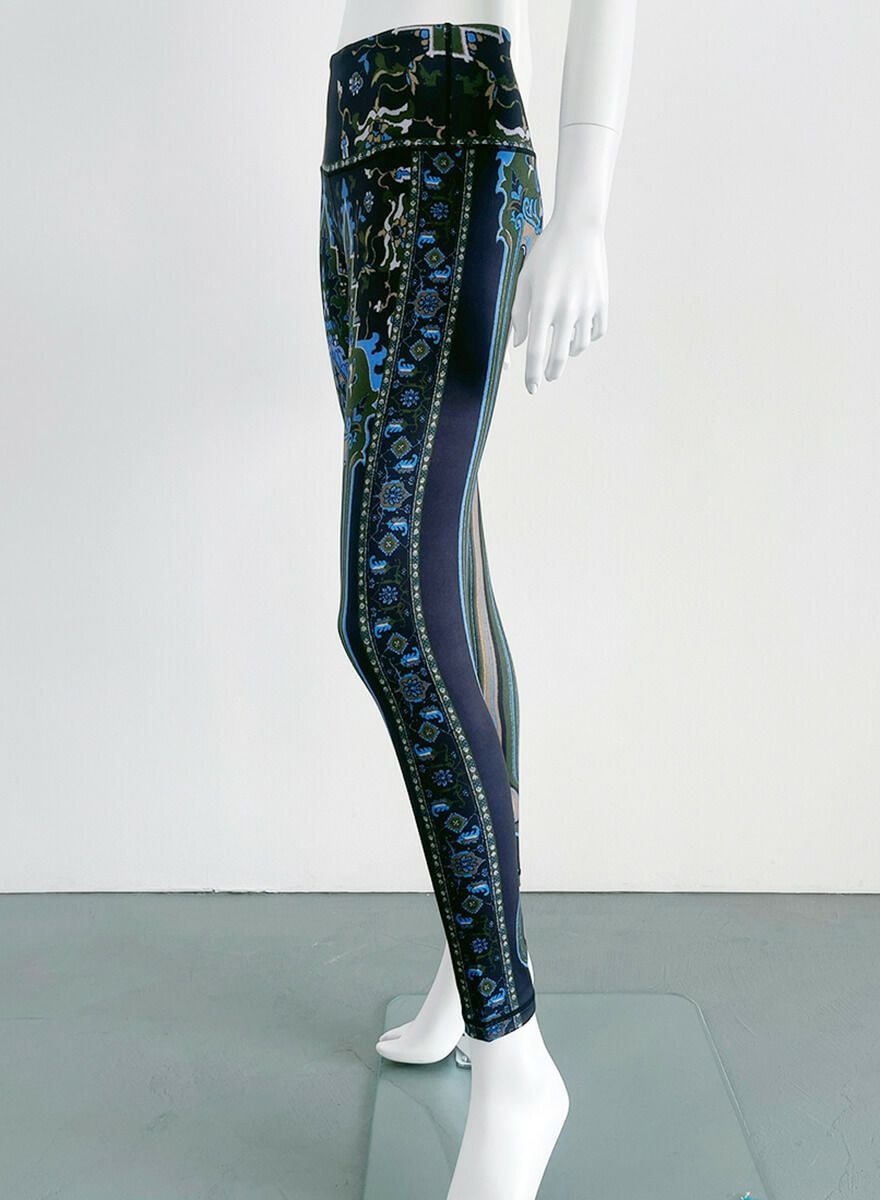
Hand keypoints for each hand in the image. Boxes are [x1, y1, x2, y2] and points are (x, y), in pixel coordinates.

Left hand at [506, 216, 608, 392]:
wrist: (578, 228)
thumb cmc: (545, 254)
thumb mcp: (524, 281)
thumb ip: (518, 315)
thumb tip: (520, 345)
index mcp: (543, 305)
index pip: (535, 351)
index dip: (532, 374)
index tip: (531, 389)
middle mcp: (567, 309)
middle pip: (558, 357)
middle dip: (550, 372)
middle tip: (546, 376)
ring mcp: (588, 306)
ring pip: (579, 346)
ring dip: (568, 352)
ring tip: (561, 347)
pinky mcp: (603, 301)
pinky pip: (596, 332)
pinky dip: (587, 338)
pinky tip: (578, 333)